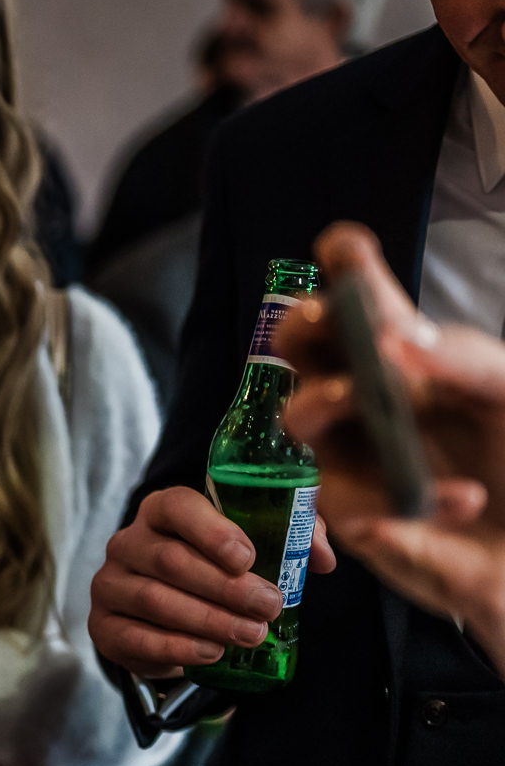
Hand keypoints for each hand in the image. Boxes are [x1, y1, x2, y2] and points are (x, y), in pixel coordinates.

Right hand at [88, 487, 335, 677]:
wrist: (157, 614)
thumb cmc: (209, 570)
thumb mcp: (249, 545)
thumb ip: (290, 537)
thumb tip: (322, 559)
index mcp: (160, 511)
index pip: (177, 507)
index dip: (212, 531)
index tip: (248, 557)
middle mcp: (127, 542)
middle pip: (171, 561)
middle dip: (226, 587)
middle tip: (269, 607)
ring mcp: (109, 584)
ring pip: (155, 600)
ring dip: (208, 620)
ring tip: (251, 635)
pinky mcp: (103, 625)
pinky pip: (137, 636)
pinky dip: (177, 647)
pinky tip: (212, 653)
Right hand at [277, 222, 504, 670]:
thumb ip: (467, 358)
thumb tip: (398, 339)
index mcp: (411, 360)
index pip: (364, 303)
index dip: (345, 269)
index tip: (339, 247)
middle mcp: (369, 401)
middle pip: (303, 350)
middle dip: (303, 328)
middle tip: (324, 321)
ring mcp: (352, 458)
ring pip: (298, 417)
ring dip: (325, 401)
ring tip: (368, 401)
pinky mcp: (352, 519)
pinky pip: (346, 497)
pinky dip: (409, 497)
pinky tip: (464, 498)